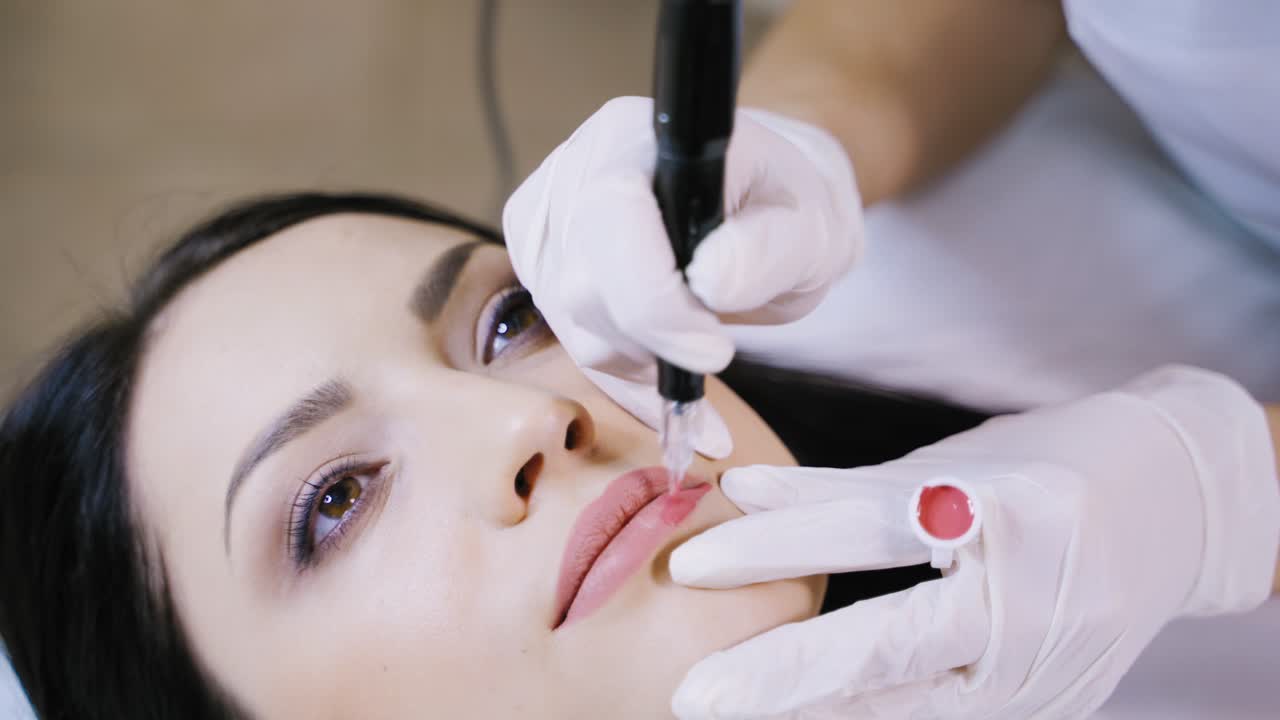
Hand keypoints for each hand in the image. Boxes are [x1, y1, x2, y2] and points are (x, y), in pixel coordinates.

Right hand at [502, 97, 863, 457]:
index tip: (713, 350)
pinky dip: (624, 368)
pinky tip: (665, 368)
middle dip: (656, 336)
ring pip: (575, 323)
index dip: (655, 302)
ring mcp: (545, 218)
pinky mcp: (539, 263)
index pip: (613, 221)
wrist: (759, 210)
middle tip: (715, 342)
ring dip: (641, 353)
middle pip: (585, 284)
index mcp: (635, 136)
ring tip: (693, 334)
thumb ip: (767, 251)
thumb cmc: (783, 212)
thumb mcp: (807, 228)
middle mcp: (575, 168)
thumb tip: (710, 283)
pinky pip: (571, 340)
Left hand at [669, 366, 1279, 718]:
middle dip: (778, 678)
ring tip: (735, 715)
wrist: (1176, 507)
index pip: (863, 531)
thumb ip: (845, 491)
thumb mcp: (948, 463)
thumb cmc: (1049, 464)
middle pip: (884, 646)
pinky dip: (873, 719)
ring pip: (909, 707)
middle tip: (692, 698)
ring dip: (816, 715)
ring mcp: (1050, 666)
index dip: (770, 549)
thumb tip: (741, 496)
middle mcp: (1034, 596)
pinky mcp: (1053, 708)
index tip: (689, 569)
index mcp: (1006, 508)